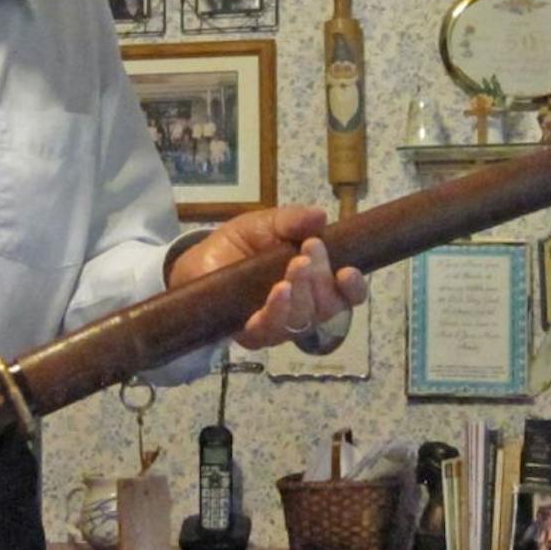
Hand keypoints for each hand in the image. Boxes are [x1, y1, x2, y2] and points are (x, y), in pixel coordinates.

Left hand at [168, 204, 366, 348]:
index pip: (347, 295)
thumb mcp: (264, 224)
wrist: (196, 264)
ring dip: (304, 291)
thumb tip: (321, 215)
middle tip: (311, 248)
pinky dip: (280, 309)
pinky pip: (273, 329)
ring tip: (295, 265)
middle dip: (322, 275)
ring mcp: (280, 324)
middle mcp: (303, 307)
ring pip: (304, 317)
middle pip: (328, 304)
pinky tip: (280, 290)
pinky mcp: (254, 334)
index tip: (349, 270)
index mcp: (315, 282)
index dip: (354, 287)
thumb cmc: (239, 245)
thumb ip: (291, 220)